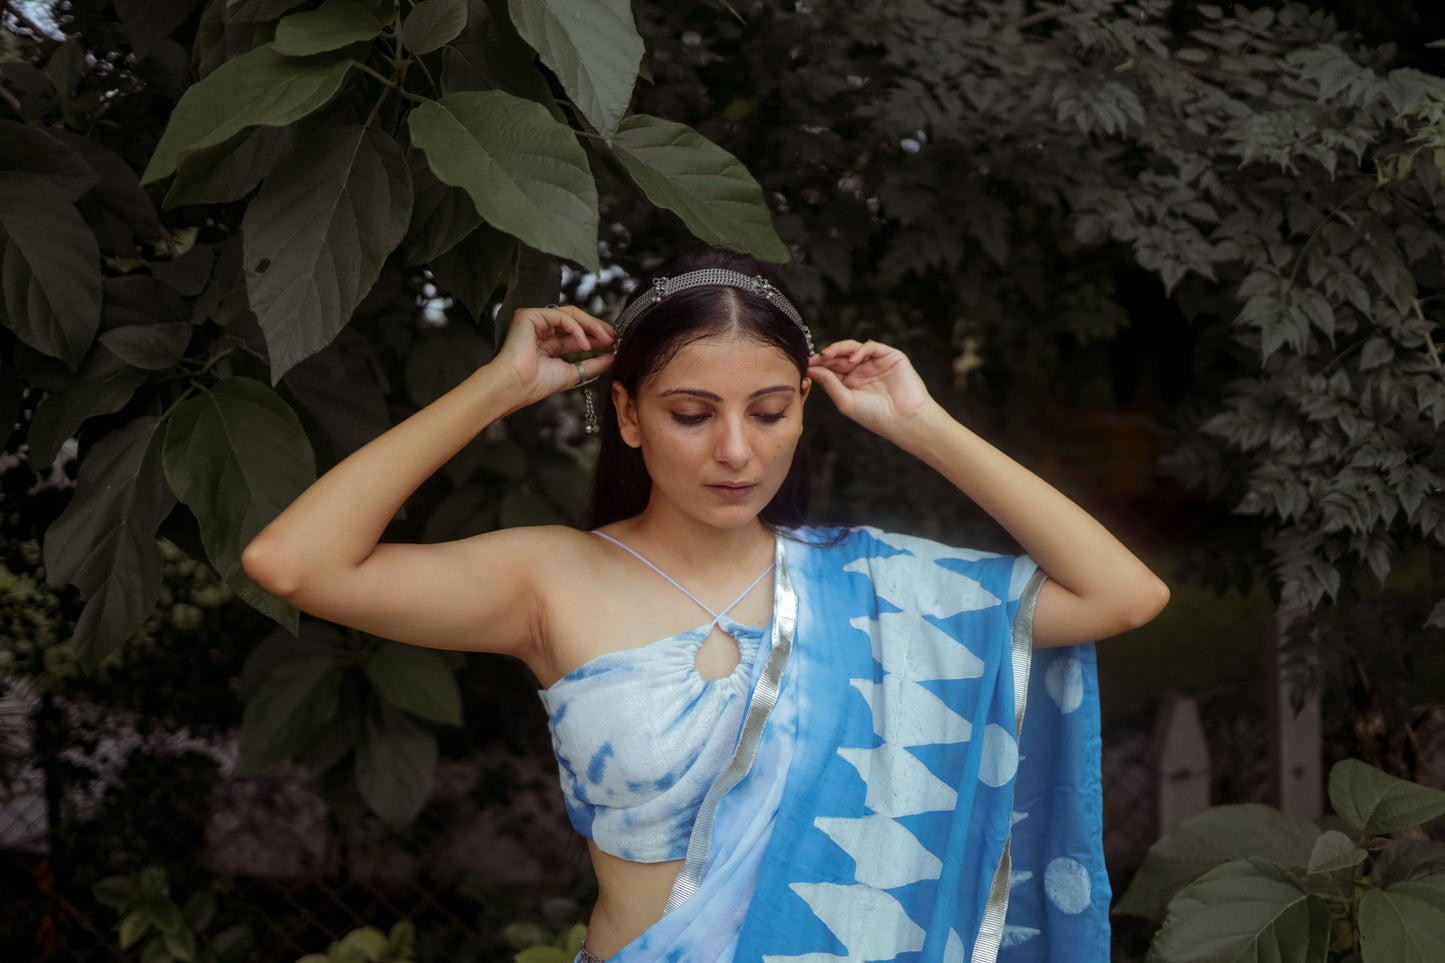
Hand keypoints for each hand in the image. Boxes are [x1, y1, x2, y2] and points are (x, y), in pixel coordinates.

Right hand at [493, 305, 613, 407]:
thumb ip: (593, 364)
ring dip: (591, 326)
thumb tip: (613, 358)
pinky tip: (586, 343)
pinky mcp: (530, 315)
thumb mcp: (573, 373)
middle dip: (597, 328)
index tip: (615, 343)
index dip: (596, 337)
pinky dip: (576, 328)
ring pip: (570, 314)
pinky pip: (560, 316)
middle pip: (575, 321)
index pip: (577, 335)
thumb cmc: (537, 384)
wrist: (516, 386)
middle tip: (615, 337)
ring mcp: (535, 321)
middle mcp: (542, 331)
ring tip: (606, 339)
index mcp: (549, 345)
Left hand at [807, 340, 936, 436]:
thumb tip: (811, 370)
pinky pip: (872, 347)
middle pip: (840, 356)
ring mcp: (875, 362)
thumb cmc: (875, 416)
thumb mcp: (846, 402)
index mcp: (850, 382)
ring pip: (853, 348)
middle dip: (826, 356)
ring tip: (827, 354)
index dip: (819, 365)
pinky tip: (852, 360)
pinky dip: (860, 350)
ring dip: (839, 349)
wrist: (904, 420)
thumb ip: (830, 384)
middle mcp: (862, 370)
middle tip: (814, 358)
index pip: (831, 368)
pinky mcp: (890, 356)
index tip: (806, 365)